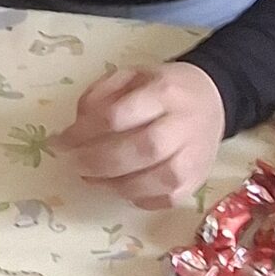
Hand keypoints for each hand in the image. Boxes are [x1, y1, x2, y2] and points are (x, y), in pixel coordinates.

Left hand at [56, 61, 226, 210]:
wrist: (212, 101)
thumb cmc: (163, 90)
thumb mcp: (131, 75)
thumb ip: (100, 94)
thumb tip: (76, 126)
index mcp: (164, 92)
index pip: (118, 115)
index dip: (83, 132)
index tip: (62, 140)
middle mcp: (183, 125)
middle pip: (140, 150)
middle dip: (98, 162)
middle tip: (74, 163)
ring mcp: (193, 157)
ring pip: (154, 181)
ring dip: (114, 185)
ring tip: (92, 178)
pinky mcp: (197, 181)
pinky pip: (164, 199)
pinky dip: (137, 199)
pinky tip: (121, 187)